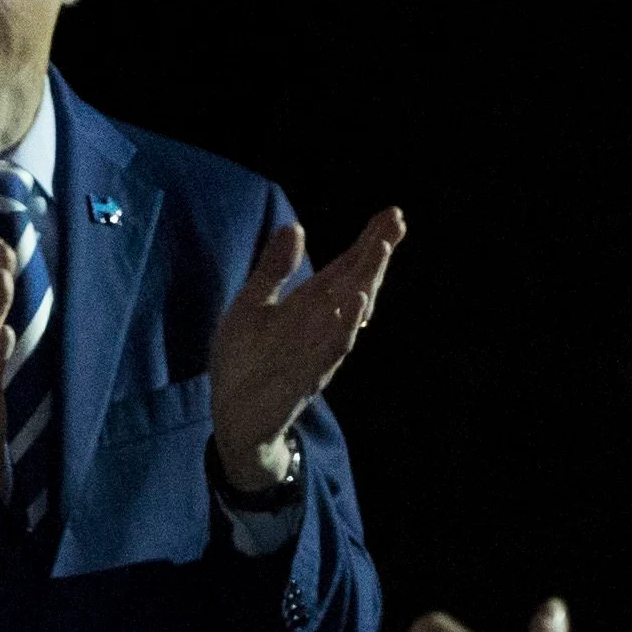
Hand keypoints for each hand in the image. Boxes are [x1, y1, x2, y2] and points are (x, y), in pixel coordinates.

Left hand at [209, 209, 405, 491]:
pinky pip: (331, 350)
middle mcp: (322, 326)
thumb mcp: (252, 306)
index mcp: (310, 306)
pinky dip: (345, 327)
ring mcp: (318, 351)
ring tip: (381, 249)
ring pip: (351, 314)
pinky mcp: (306, 377)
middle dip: (376, 254)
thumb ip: (274, 270)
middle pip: (356, 284)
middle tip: (397, 221)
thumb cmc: (246, 361)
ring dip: (367, 282)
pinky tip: (357, 304)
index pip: (345, 268)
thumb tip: (294, 226)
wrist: (234, 418)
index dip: (368, 242)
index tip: (392, 213)